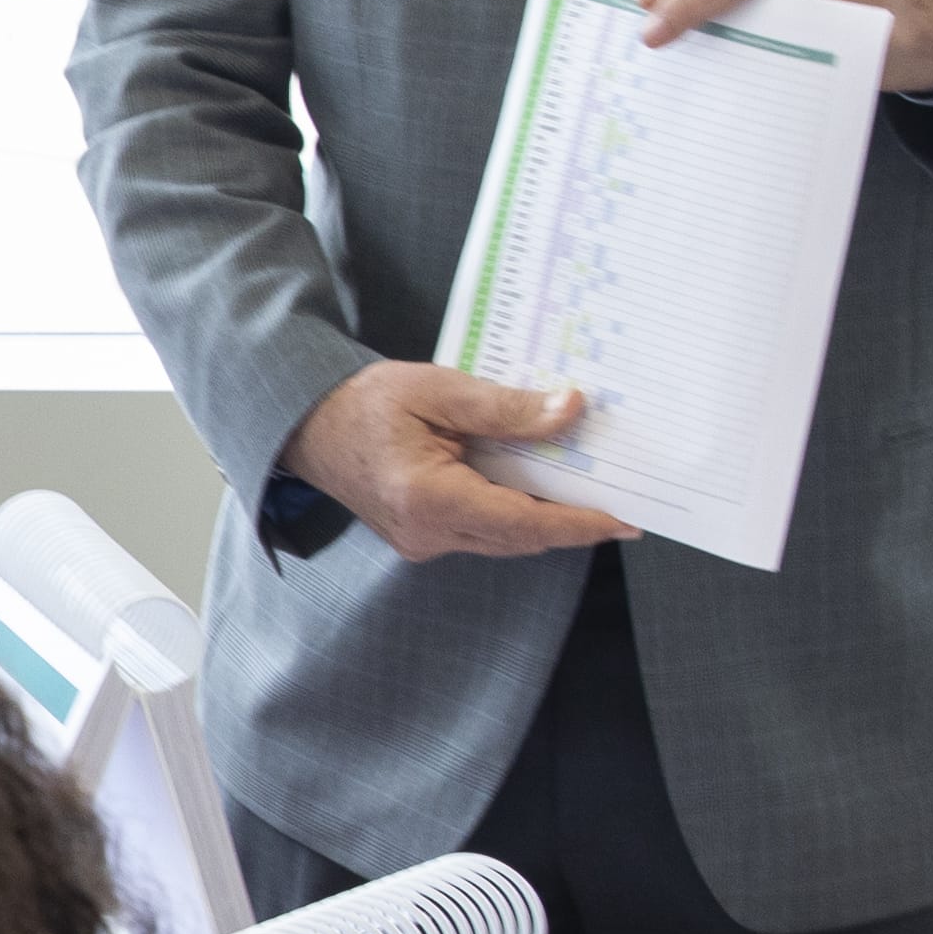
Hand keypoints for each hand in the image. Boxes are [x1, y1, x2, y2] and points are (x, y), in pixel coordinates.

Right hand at [278, 358, 636, 563]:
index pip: (525, 523)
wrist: (306, 425)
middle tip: (621, 502)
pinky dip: (514, 516)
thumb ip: (506, 407)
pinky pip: (482, 534)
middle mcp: (426, 533)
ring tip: (586, 493)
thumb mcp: (438, 390)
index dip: (581, 524)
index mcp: (429, 498)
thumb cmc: (363, 403)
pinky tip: (534, 490)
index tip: (625, 521)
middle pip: (521, 538)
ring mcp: (421, 542)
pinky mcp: (420, 538)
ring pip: (504, 540)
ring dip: (544, 520)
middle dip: (572, 524)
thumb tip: (570, 410)